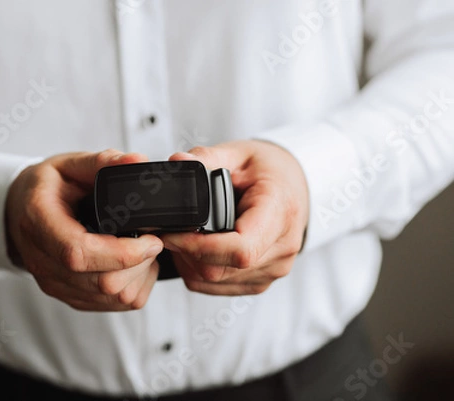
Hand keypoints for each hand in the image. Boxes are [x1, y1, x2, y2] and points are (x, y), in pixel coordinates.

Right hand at [5, 149, 163, 310]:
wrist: (19, 212)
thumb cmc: (45, 188)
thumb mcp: (69, 165)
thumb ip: (102, 162)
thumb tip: (136, 162)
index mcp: (39, 222)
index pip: (80, 253)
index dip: (123, 253)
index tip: (151, 240)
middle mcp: (43, 260)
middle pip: (102, 282)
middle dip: (140, 265)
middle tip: (152, 241)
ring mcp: (54, 283)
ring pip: (110, 298)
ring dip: (139, 278)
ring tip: (143, 251)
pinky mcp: (67, 296)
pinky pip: (109, 306)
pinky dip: (131, 289)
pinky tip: (132, 266)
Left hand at [161, 140, 308, 295]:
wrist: (294, 186)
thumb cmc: (270, 170)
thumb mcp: (239, 153)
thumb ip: (206, 157)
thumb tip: (177, 162)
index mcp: (279, 213)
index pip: (241, 248)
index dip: (199, 247)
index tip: (172, 234)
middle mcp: (282, 248)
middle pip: (222, 268)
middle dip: (186, 253)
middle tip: (170, 231)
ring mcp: (274, 269)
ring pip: (216, 281)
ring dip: (190, 264)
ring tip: (184, 237)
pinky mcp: (261, 281)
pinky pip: (220, 287)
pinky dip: (200, 273)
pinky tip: (198, 250)